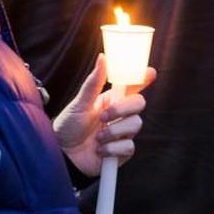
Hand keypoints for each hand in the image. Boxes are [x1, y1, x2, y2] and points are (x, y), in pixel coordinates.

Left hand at [54, 54, 156, 176]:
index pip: (132, 86)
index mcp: (111, 100)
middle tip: (104, 116)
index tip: (150, 72)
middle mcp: (120, 115)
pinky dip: (112, 148)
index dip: (143, 78)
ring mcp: (123, 133)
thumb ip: (93, 83)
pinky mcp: (123, 151)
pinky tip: (99, 150)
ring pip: (136, 124)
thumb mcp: (79, 104)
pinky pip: (129, 146)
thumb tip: (102, 57)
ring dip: (114, 131)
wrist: (63, 156)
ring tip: (97, 138)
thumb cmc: (68, 127)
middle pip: (139, 103)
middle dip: (123, 108)